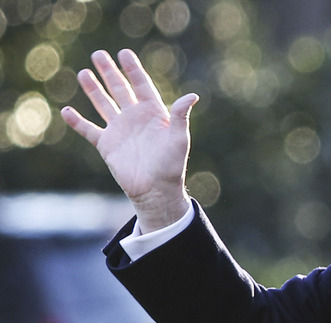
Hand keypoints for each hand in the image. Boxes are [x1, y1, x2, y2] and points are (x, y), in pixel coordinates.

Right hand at [61, 49, 196, 231]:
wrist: (156, 190)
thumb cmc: (172, 166)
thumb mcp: (179, 139)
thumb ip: (181, 116)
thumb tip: (192, 96)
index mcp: (153, 114)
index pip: (142, 86)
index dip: (133, 69)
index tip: (124, 53)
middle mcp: (135, 118)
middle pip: (120, 90)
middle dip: (110, 72)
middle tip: (98, 54)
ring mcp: (120, 130)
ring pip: (104, 104)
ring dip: (94, 89)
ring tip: (84, 73)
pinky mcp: (107, 145)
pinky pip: (89, 130)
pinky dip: (77, 122)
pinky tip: (67, 111)